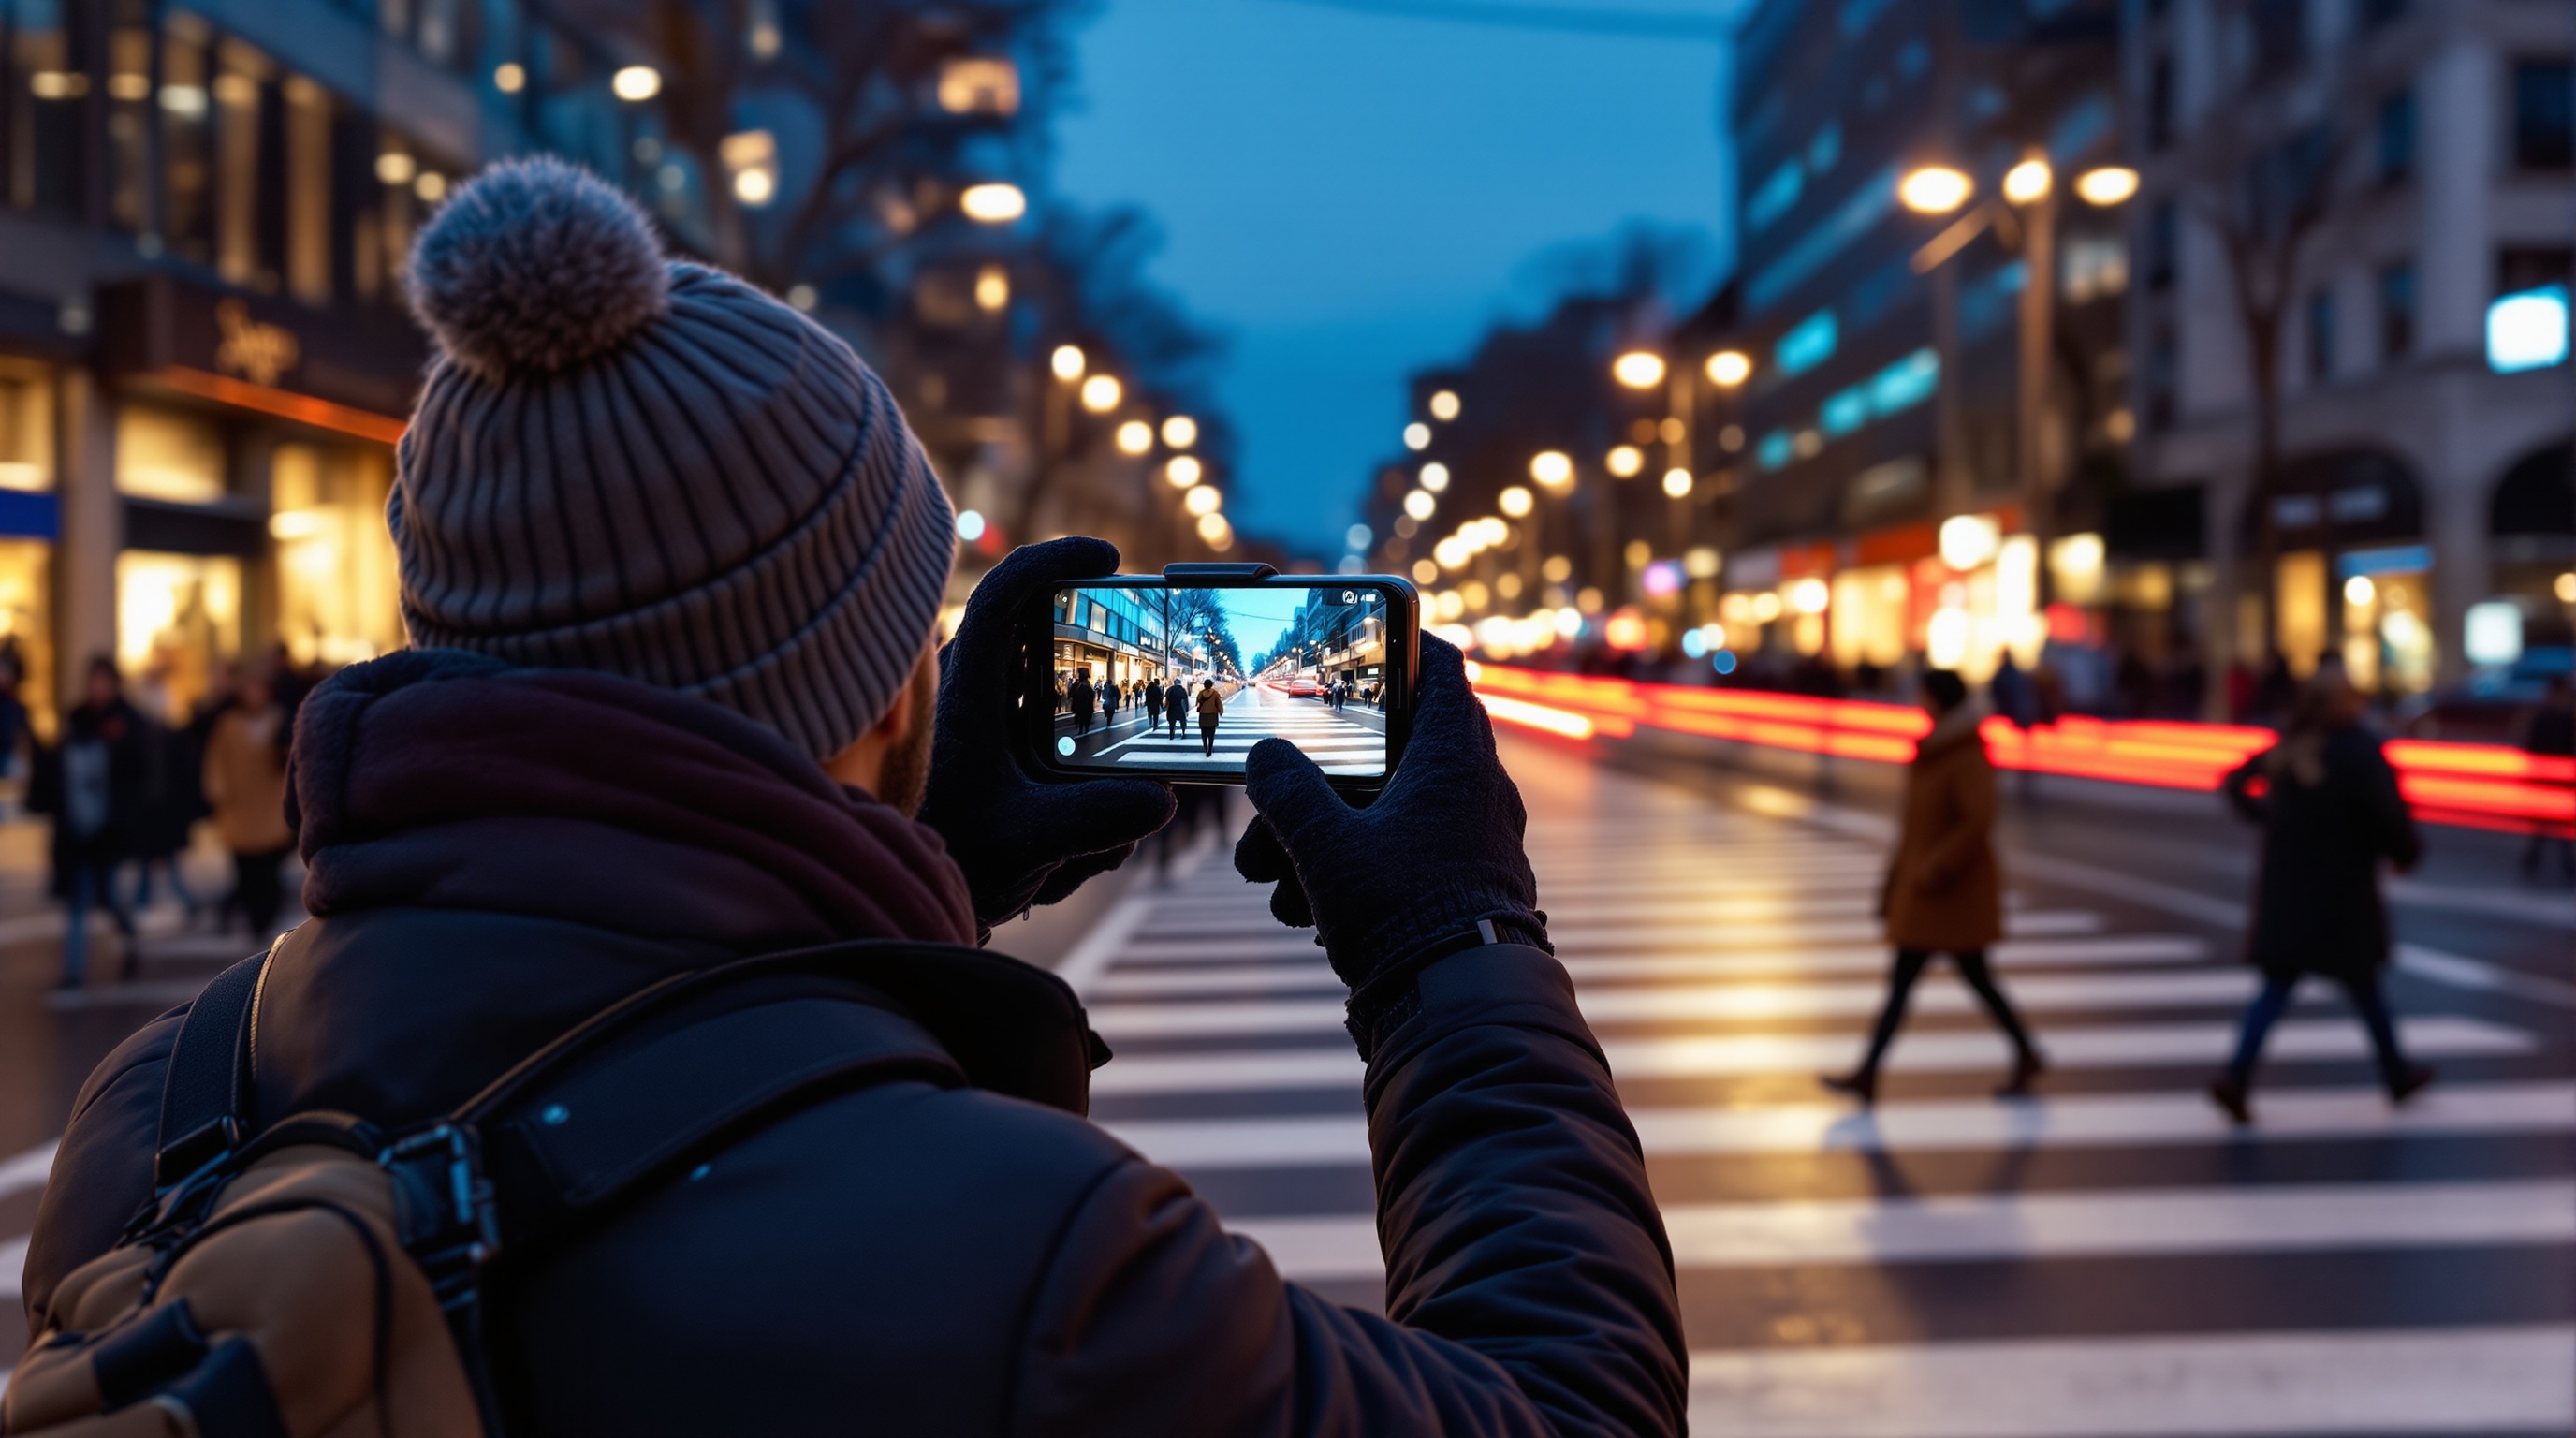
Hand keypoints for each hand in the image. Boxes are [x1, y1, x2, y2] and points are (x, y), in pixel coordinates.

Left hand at [920, 538, 1174, 936]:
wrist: (897, 900)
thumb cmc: (943, 857)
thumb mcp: (1022, 841)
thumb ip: (1090, 820)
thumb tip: (1158, 801)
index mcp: (967, 687)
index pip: (1007, 593)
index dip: (1056, 559)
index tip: (1107, 556)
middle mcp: (973, 693)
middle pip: (1057, 665)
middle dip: (1102, 726)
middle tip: (1134, 767)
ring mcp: (988, 726)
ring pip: (1065, 726)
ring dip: (1089, 792)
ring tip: (1077, 856)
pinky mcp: (1001, 760)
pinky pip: (1059, 763)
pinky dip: (1077, 813)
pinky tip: (1065, 868)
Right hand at [1233, 635, 1544, 1019]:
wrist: (1461, 1007)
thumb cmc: (1404, 914)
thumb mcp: (1324, 844)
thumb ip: (1286, 791)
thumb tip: (1265, 757)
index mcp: (1455, 756)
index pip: (1441, 666)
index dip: (1400, 644)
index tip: (1359, 645)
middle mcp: (1475, 790)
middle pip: (1388, 755)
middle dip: (1317, 786)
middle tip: (1270, 809)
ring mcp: (1474, 839)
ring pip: (1385, 815)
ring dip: (1322, 841)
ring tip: (1272, 882)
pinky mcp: (1465, 885)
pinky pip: (1403, 859)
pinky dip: (1354, 874)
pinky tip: (1308, 911)